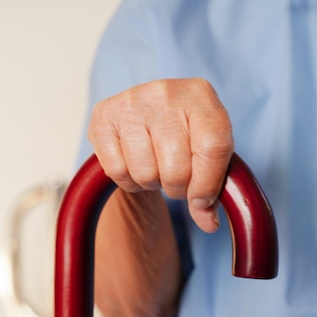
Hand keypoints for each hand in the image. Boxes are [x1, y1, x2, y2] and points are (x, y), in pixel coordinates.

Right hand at [87, 78, 233, 232]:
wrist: (150, 110)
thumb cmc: (186, 133)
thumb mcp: (209, 153)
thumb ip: (212, 188)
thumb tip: (208, 223)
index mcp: (201, 96)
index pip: (212, 148)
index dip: (207, 184)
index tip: (201, 200)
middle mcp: (165, 93)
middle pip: (176, 169)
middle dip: (177, 187)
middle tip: (175, 176)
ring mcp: (131, 102)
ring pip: (146, 174)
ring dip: (151, 183)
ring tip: (155, 165)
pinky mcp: (103, 116)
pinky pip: (117, 171)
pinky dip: (128, 180)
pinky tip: (134, 163)